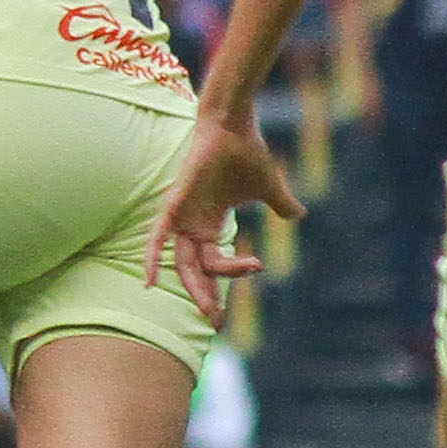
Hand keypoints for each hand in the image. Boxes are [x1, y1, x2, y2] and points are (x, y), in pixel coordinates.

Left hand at [143, 113, 300, 326]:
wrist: (234, 125)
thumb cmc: (246, 152)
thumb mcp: (268, 188)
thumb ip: (280, 204)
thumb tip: (298, 215)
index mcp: (210, 223)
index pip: (214, 261)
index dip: (230, 276)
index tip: (257, 270)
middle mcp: (193, 224)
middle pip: (196, 270)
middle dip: (206, 296)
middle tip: (217, 321)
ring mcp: (183, 215)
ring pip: (184, 262)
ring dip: (195, 287)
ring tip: (208, 311)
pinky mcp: (175, 205)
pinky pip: (157, 237)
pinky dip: (152, 258)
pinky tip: (148, 280)